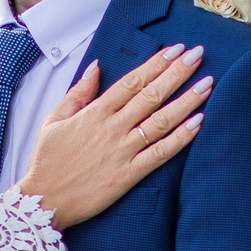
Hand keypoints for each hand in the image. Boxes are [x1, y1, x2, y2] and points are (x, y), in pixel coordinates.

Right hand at [14, 45, 210, 230]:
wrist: (43, 200)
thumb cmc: (46, 162)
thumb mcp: (53, 120)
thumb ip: (77, 93)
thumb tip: (96, 68)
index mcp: (94, 113)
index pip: (132, 82)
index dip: (156, 64)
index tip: (175, 50)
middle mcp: (112, 128)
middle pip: (151, 95)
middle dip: (177, 72)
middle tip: (198, 55)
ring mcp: (122, 151)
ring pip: (161, 121)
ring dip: (187, 100)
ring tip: (207, 83)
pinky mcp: (128, 175)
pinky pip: (160, 153)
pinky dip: (181, 137)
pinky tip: (198, 122)